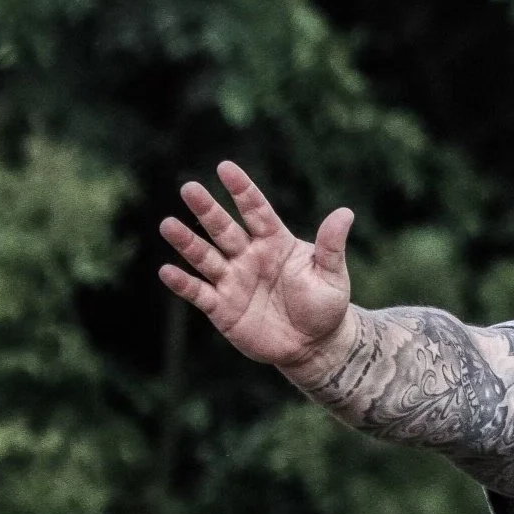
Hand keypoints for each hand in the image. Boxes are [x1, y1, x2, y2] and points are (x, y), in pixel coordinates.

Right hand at [159, 161, 355, 376]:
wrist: (315, 345)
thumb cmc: (325, 305)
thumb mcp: (332, 276)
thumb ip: (331, 245)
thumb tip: (345, 213)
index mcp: (274, 242)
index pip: (255, 210)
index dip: (241, 190)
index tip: (225, 168)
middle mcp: (248, 256)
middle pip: (223, 229)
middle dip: (207, 210)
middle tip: (189, 188)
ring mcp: (233, 281)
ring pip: (205, 257)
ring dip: (187, 242)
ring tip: (168, 225)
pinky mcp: (222, 308)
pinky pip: (199, 293)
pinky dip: (183, 284)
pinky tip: (167, 271)